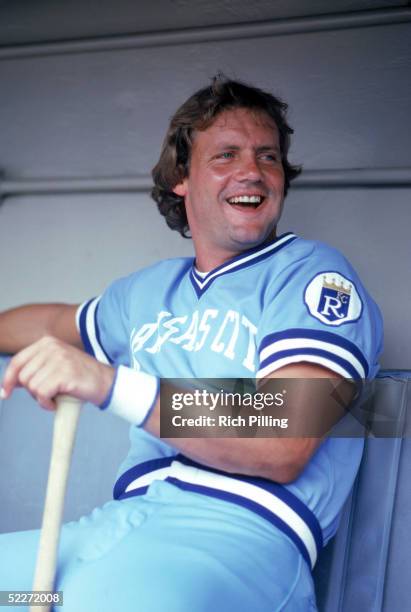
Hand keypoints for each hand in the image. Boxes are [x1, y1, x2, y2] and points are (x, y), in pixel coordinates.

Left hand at [0, 336, 114, 410]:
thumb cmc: (80, 377)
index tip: (5, 393)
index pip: (17, 361)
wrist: (106, 382)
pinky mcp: (64, 373)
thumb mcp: (56, 365)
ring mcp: (59, 359)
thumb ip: (35, 368)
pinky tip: (55, 403)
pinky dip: (46, 404)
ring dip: (40, 398)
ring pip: (31, 386)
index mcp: (47, 342)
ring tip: (55, 397)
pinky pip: (41, 394)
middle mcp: (52, 347)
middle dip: (31, 391)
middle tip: (47, 394)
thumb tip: (10, 382)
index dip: (8, 379)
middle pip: (23, 376)